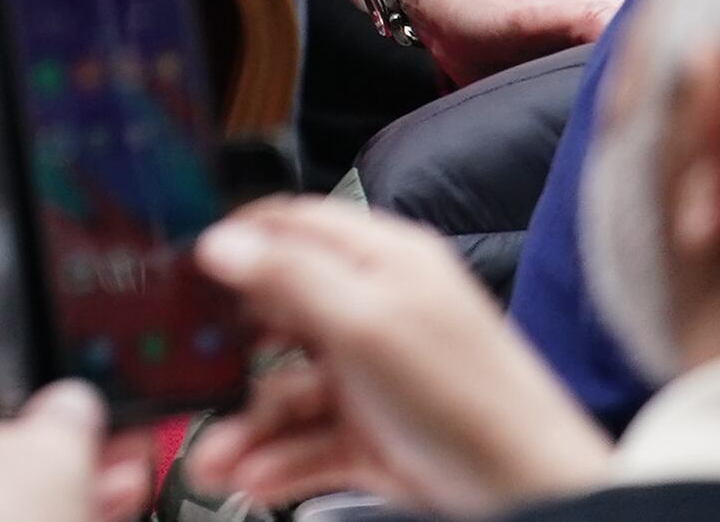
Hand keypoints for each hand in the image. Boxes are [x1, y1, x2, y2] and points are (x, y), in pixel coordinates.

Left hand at [0, 329, 121, 521]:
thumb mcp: (59, 454)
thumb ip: (68, 411)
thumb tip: (70, 404)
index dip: (27, 360)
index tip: (68, 378)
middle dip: (55, 435)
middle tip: (107, 439)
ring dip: (54, 478)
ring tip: (114, 482)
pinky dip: (30, 515)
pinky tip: (88, 513)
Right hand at [182, 201, 614, 520]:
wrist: (538, 495)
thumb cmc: (473, 403)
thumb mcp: (368, 325)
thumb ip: (291, 277)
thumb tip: (222, 240)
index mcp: (384, 261)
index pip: (294, 224)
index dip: (235, 241)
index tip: (182, 271)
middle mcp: (378, 311)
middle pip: (279, 315)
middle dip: (229, 354)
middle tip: (186, 373)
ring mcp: (376, 376)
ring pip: (287, 389)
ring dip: (246, 425)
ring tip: (215, 459)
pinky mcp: (378, 434)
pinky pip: (309, 440)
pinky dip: (278, 460)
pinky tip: (254, 479)